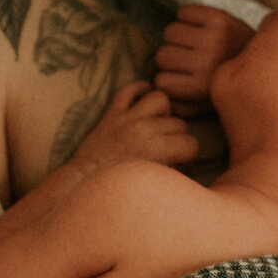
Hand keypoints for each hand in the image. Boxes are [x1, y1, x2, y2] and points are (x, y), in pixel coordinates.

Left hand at [66, 80, 195, 171]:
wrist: (85, 183)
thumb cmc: (120, 188)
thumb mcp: (152, 184)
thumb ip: (175, 173)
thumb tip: (186, 164)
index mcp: (157, 150)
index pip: (191, 144)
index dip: (189, 156)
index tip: (179, 164)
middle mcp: (144, 129)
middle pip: (179, 123)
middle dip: (178, 138)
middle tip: (168, 151)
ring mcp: (127, 118)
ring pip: (160, 99)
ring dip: (163, 111)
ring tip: (158, 125)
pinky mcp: (112, 113)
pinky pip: (128, 90)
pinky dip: (138, 89)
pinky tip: (144, 97)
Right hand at [155, 5, 256, 113]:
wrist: (265, 62)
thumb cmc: (226, 83)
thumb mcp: (204, 106)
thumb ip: (178, 107)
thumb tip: (157, 96)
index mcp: (201, 87)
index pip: (160, 81)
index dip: (167, 79)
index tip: (179, 79)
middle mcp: (207, 62)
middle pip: (162, 55)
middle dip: (171, 59)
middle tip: (186, 60)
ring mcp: (214, 38)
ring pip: (170, 32)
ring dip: (177, 37)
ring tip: (192, 43)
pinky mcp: (220, 18)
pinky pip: (184, 11)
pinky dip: (186, 17)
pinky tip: (198, 27)